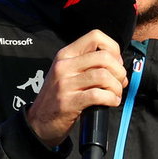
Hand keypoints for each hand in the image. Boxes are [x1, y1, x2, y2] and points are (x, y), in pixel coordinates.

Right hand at [25, 30, 126, 147]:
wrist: (38, 122)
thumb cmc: (57, 98)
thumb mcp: (67, 73)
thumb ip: (88, 64)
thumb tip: (118, 65)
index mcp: (65, 55)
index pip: (95, 36)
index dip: (113, 49)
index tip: (115, 63)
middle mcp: (64, 66)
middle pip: (104, 57)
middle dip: (119, 71)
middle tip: (119, 82)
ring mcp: (65, 84)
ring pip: (104, 76)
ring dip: (116, 87)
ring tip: (115, 94)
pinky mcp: (69, 102)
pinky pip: (98, 95)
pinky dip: (112, 99)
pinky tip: (111, 102)